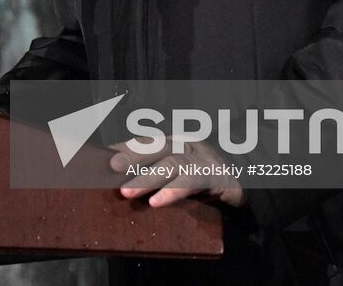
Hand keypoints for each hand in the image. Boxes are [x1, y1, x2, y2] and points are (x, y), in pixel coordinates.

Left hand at [108, 137, 245, 207]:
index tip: (100, 160)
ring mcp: (201, 158)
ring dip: (147, 178)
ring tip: (127, 192)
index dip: (123, 148)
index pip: (144, 141)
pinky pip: (192, 181)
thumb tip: (114, 181)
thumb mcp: (175, 174)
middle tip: (111, 168)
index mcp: (172, 142)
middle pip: (156, 146)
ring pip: (171, 164)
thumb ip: (151, 173)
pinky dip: (173, 191)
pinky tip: (157, 202)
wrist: (242, 185)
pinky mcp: (216, 176)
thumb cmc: (201, 180)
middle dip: (132, 156)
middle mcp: (186, 145)